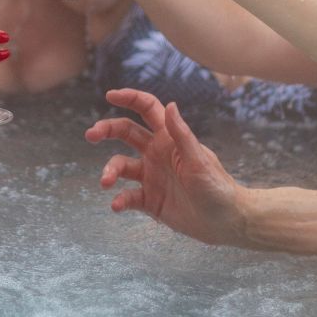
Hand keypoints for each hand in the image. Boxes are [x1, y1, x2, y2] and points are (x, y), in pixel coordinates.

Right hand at [85, 89, 245, 246]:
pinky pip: (128, 196)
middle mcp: (156, 153)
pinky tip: (117, 205)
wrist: (226, 222)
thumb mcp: (199, 160)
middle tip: (90, 135)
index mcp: (169, 139)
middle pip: (125, 132)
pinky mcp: (149, 200)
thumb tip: (170, 105)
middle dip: (106, 130)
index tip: (110, 94)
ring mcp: (151, 176)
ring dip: (109, 171)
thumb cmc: (217, 187)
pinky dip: (119, 200)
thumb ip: (181, 134)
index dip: (129, 98)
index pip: (146, 110)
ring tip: (106, 182)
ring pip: (121, 165)